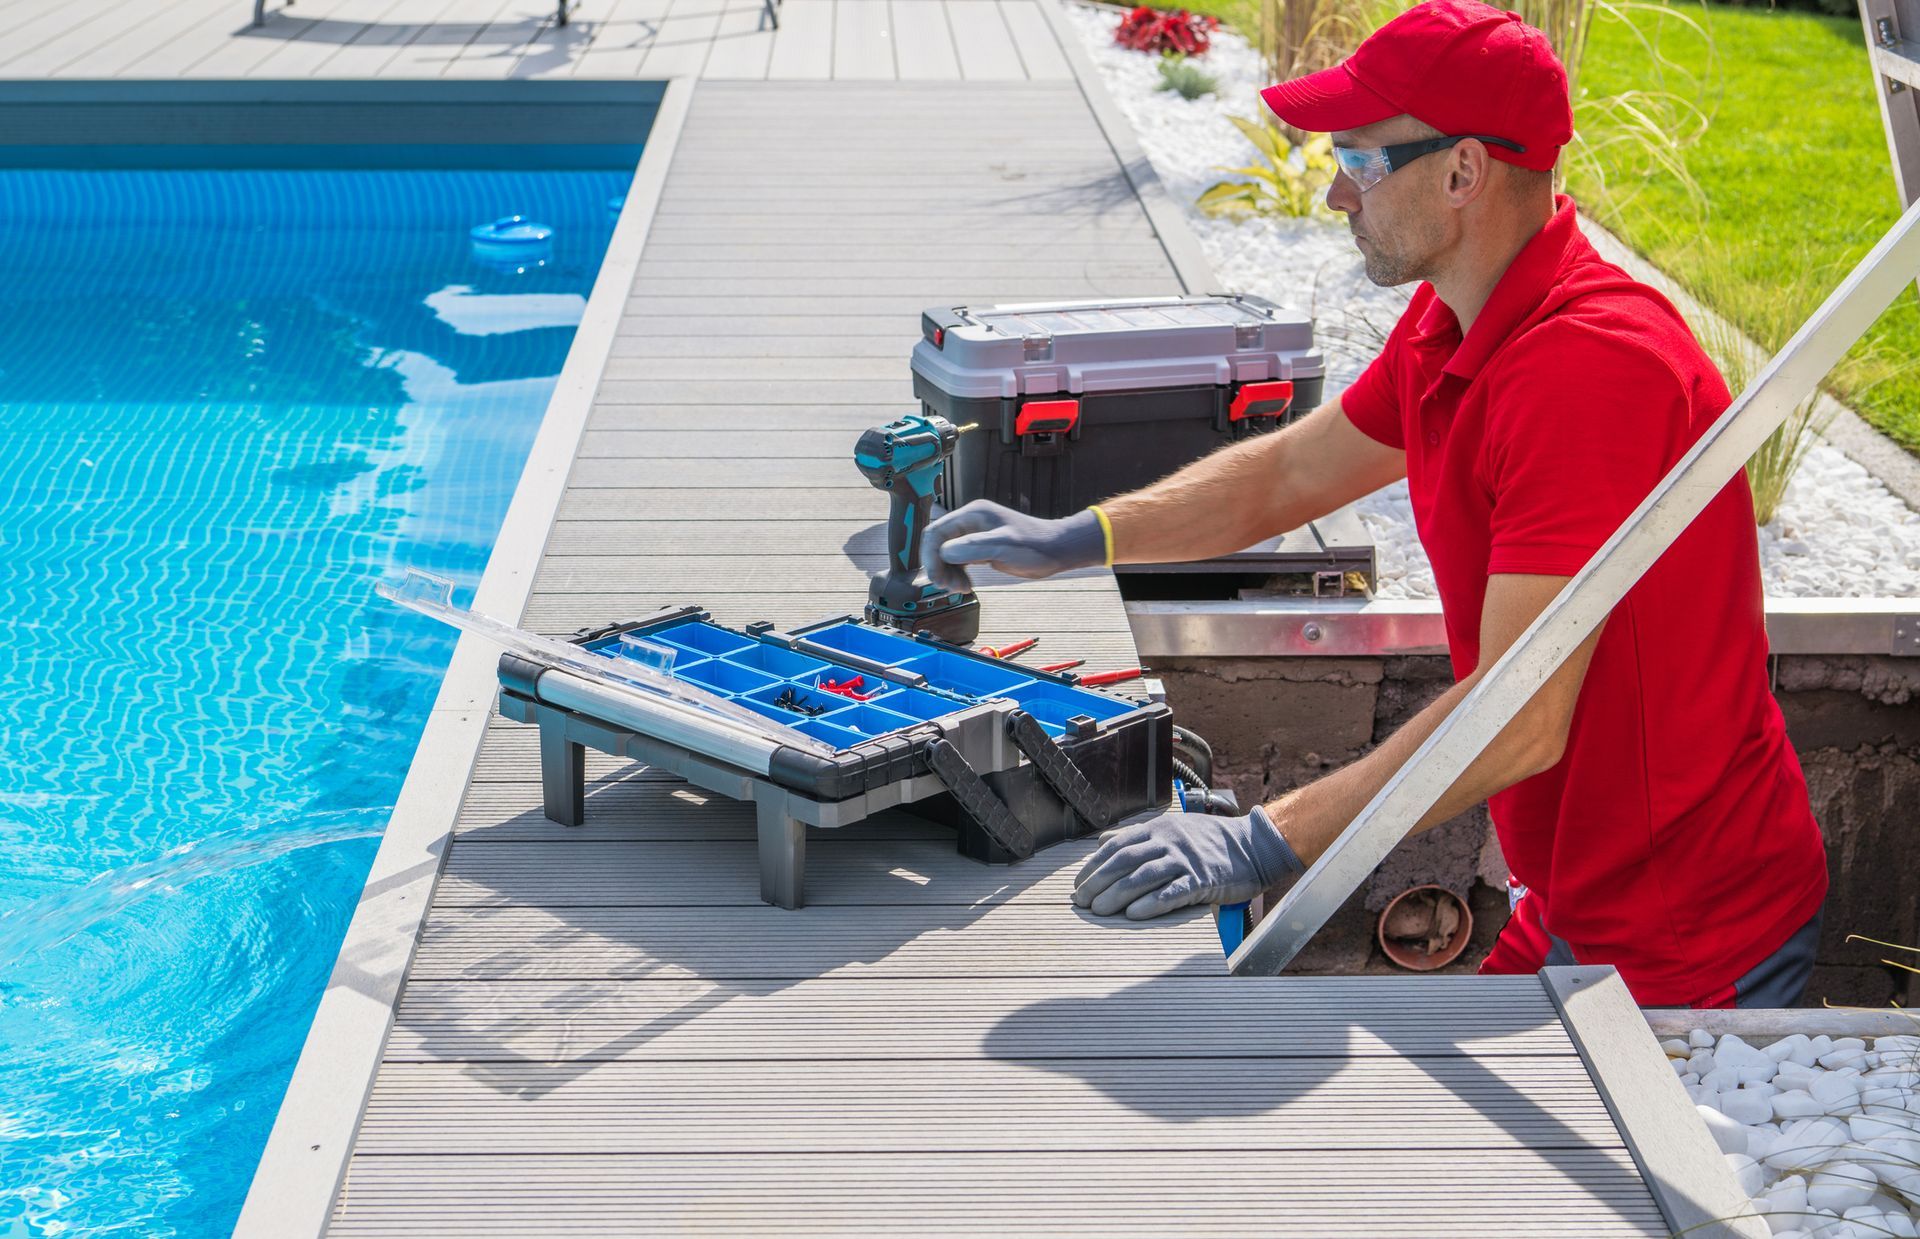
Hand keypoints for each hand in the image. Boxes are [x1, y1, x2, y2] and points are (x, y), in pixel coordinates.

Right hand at [922, 501, 1105, 593]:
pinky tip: (965, 585)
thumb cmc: (1034, 546)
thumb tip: (944, 552)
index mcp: (972, 514)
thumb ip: (973, 547)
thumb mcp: (1003, 546)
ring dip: (947, 573)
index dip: (931, 556)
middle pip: (937, 543)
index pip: (936, 532)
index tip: (937, 578)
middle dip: (938, 567)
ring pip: (946, 554)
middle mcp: (970, 521)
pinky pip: (958, 560)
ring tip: (960, 589)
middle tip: (949, 587)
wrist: (1055, 550)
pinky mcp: (980, 548)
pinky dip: (957, 574)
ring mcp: (974, 534)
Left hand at [1072, 805, 1303, 919]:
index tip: (1079, 884)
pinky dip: (1151, 904)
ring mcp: (1185, 860)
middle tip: (1081, 901)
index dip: (1093, 866)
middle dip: (1099, 882)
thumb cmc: (1210, 841)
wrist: (1253, 845)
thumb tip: (1101, 842)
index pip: (1116, 846)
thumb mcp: (1172, 828)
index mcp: (1157, 828)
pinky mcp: (1202, 880)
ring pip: (1143, 877)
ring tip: (1100, 911)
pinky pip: (1172, 892)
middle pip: (1124, 862)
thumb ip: (1136, 836)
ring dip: (1117, 895)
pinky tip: (1134, 914)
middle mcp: (1168, 841)